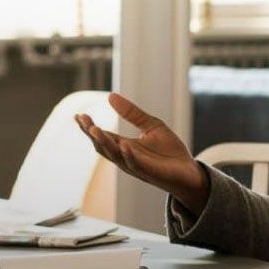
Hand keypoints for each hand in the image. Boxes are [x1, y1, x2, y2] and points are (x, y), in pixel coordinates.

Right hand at [75, 93, 209, 213]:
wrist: (189, 172)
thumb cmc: (170, 152)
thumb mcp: (151, 126)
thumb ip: (132, 113)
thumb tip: (110, 96)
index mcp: (124, 146)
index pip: (102, 136)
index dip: (89, 127)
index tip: (78, 115)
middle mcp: (125, 157)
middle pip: (102, 146)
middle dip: (91, 133)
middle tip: (82, 119)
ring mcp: (135, 166)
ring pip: (115, 155)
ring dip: (104, 142)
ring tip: (94, 129)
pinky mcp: (149, 171)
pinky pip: (135, 164)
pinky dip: (128, 155)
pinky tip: (123, 144)